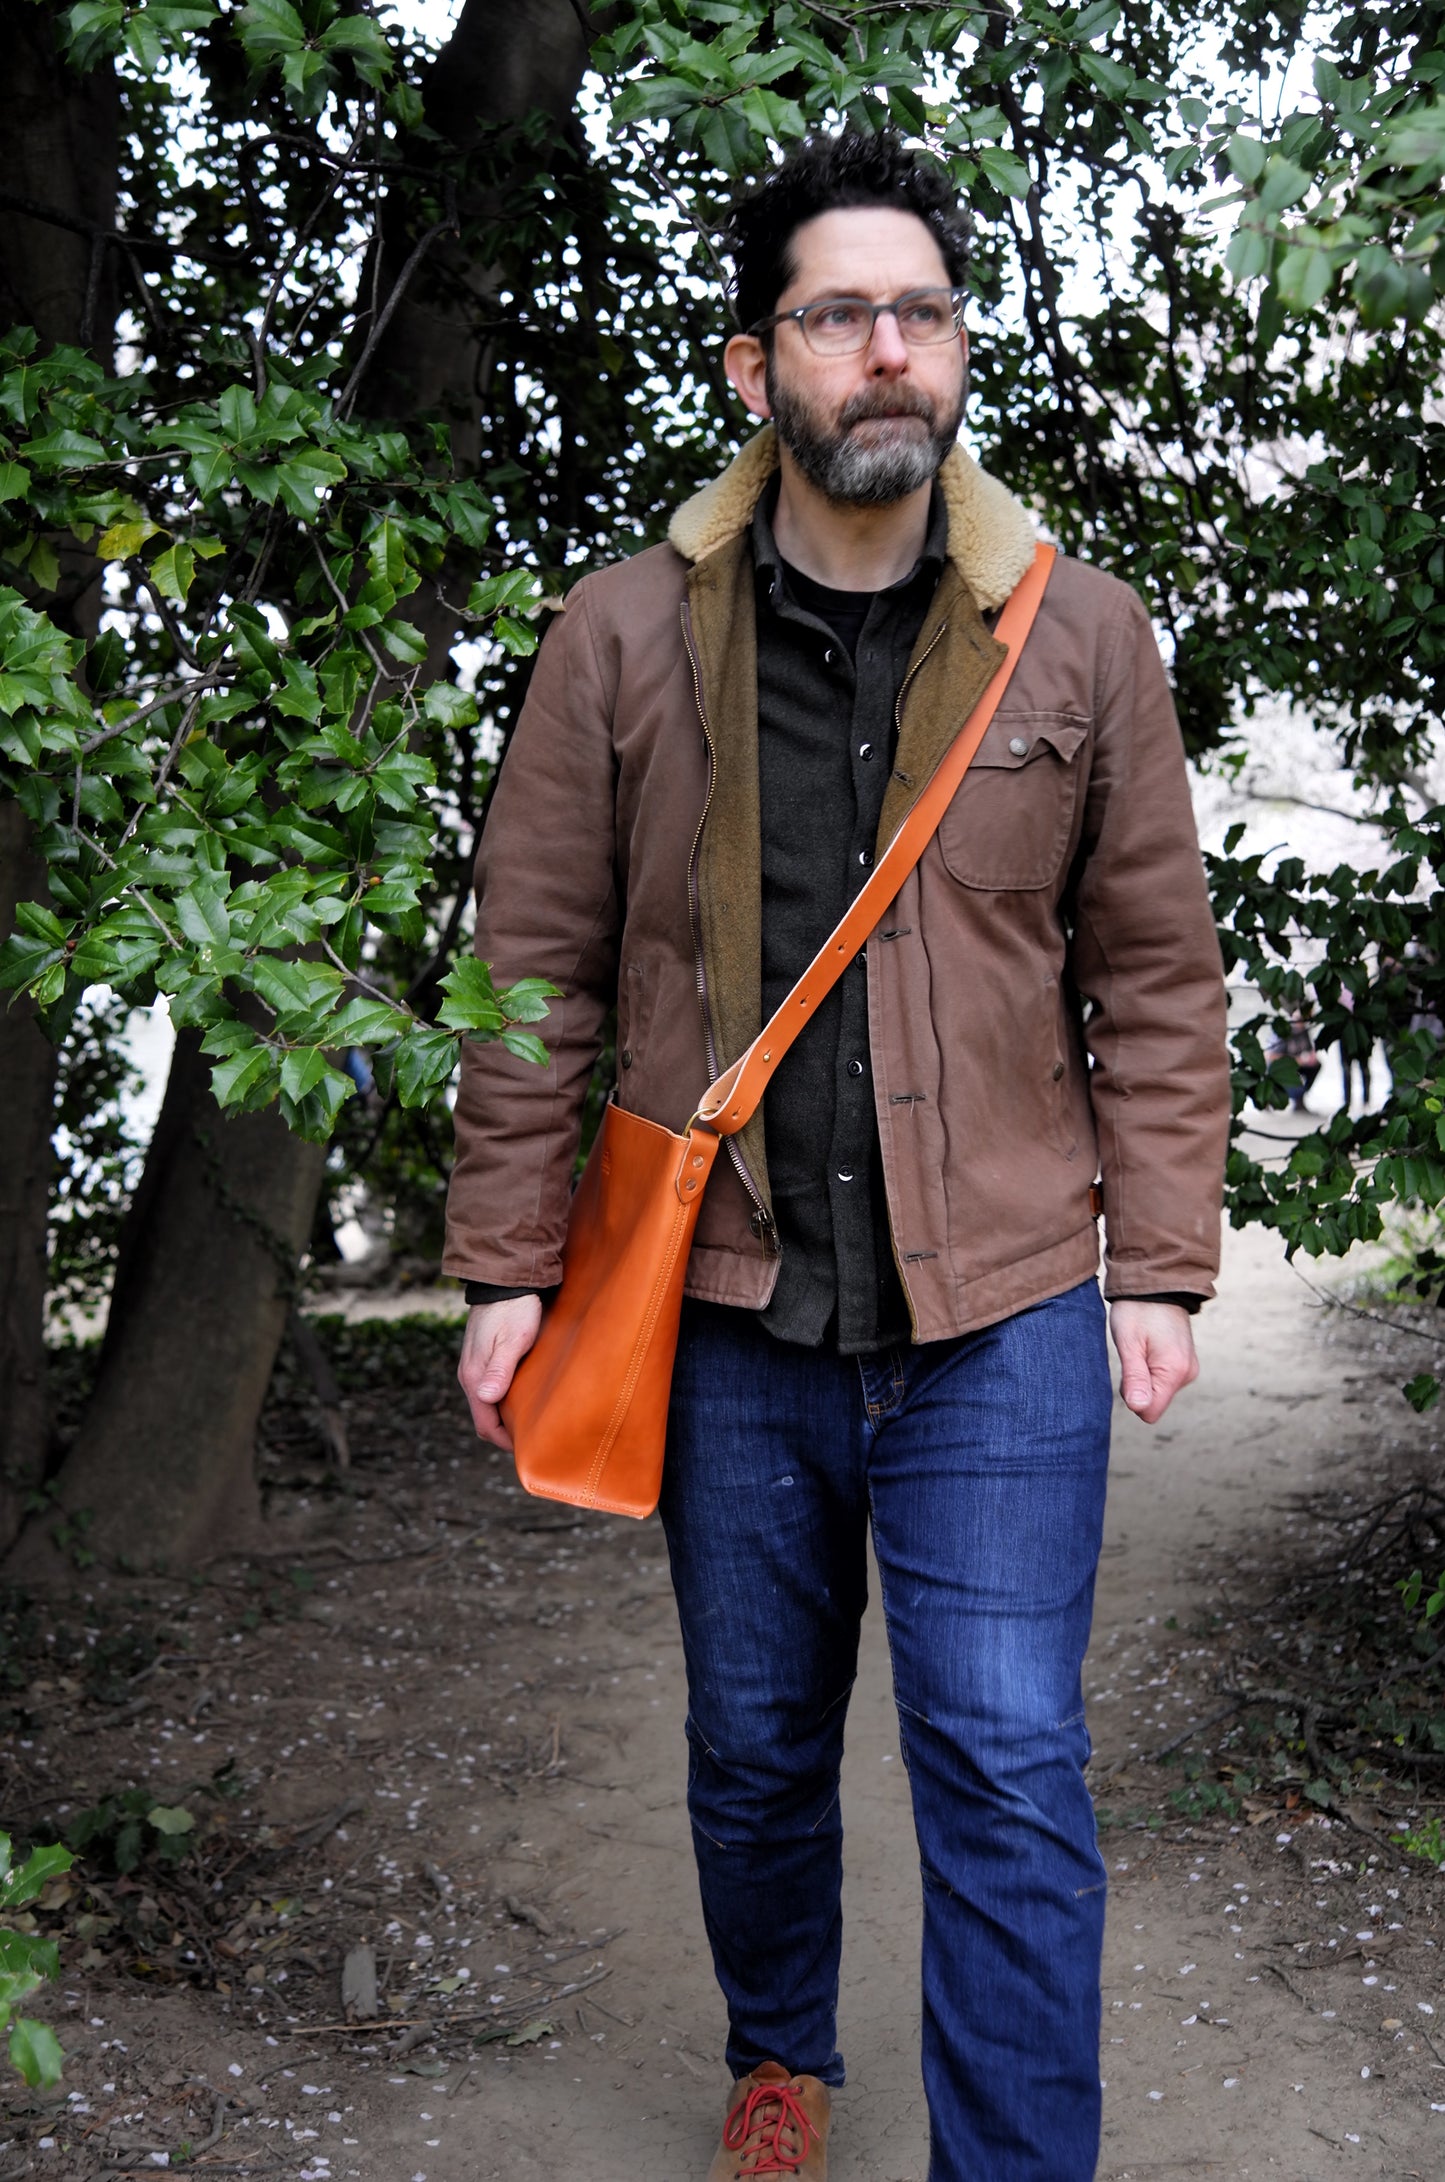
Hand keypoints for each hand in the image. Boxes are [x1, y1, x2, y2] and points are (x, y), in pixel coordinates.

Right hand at [458, 1295, 543, 1450]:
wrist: (505, 1281)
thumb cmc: (514, 1309)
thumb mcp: (513, 1339)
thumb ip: (500, 1368)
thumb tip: (486, 1397)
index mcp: (474, 1377)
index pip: (485, 1426)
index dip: (505, 1442)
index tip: (528, 1448)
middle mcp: (470, 1375)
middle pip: (485, 1418)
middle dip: (506, 1433)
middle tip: (534, 1438)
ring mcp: (475, 1366)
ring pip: (488, 1403)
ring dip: (506, 1416)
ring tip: (532, 1420)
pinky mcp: (483, 1357)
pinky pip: (490, 1389)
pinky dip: (504, 1400)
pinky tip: (525, 1397)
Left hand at [1108, 1300, 1198, 1424]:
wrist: (1156, 1283)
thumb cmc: (1137, 1310)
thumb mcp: (1129, 1343)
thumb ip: (1135, 1377)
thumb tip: (1139, 1408)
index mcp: (1175, 1371)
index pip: (1150, 1412)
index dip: (1132, 1396)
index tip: (1129, 1368)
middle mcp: (1188, 1373)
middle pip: (1153, 1401)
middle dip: (1137, 1385)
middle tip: (1133, 1353)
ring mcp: (1188, 1367)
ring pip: (1157, 1390)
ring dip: (1143, 1375)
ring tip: (1140, 1346)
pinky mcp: (1185, 1362)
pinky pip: (1163, 1378)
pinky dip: (1151, 1368)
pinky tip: (1148, 1346)